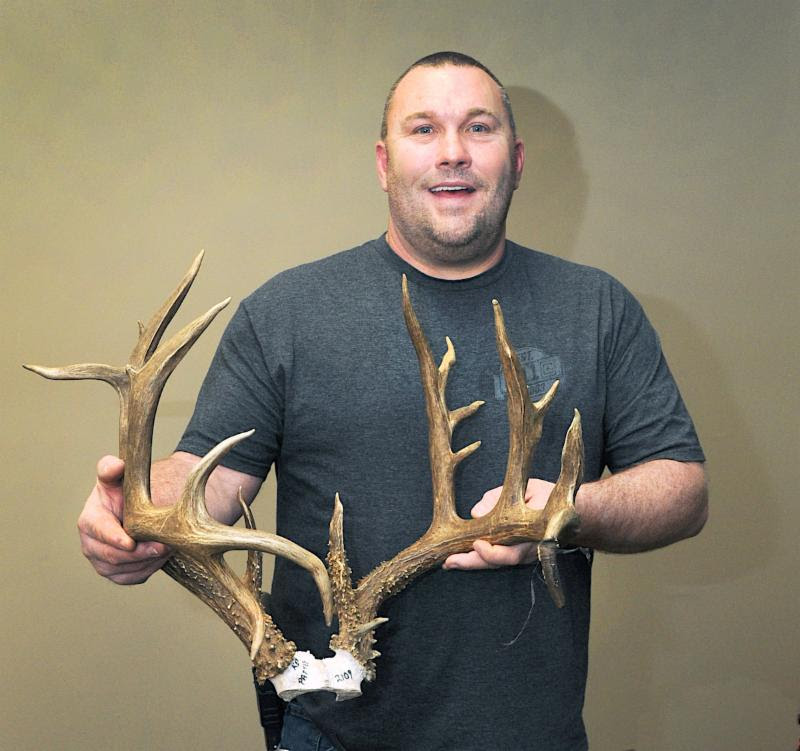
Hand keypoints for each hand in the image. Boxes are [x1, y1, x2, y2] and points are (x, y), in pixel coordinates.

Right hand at [78, 456, 169, 583]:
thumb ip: (112, 469)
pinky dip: (149, 568)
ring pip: (123, 571)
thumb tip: (115, 465)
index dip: (113, 538)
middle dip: (137, 554)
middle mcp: (91, 544)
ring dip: (147, 561)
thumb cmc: (129, 489)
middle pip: (111, 557)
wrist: (144, 505)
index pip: (98, 532)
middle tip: (162, 547)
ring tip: (167, 548)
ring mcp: (103, 561)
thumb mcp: (121, 476)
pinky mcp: (118, 572)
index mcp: (90, 520)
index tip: (131, 542)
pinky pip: (134, 577)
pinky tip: (162, 556)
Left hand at [442, 478, 554, 569]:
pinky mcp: (515, 552)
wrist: (573, 513)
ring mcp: (521, 554)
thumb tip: (476, 512)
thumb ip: (500, 499)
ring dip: (470, 562)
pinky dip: (477, 558)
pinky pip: (495, 558)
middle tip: (449, 561)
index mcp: (533, 537)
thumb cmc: (549, 499)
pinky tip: (458, 557)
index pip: (511, 553)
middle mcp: (526, 551)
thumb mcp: (528, 490)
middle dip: (471, 563)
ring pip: (494, 563)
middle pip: (497, 562)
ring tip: (448, 561)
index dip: (492, 552)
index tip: (477, 544)